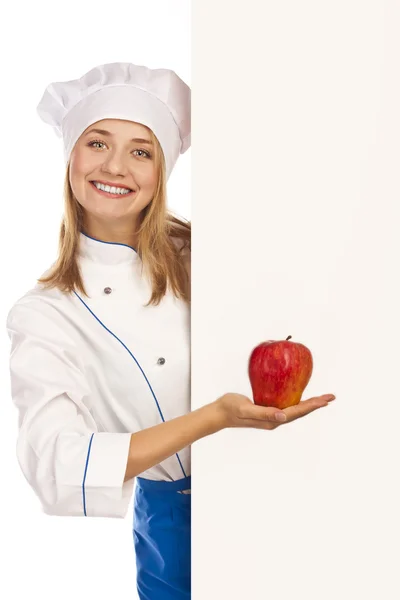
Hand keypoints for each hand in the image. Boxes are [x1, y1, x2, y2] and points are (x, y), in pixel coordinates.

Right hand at [215, 392, 335, 429]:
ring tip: (321, 398)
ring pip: (295, 409)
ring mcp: (271, 415)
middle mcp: (275, 419)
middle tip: (331, 397)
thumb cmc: (230, 409)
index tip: (325, 399)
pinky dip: (296, 400)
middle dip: (316, 404)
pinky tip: (298, 394)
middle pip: (300, 411)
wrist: (218, 413)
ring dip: (309, 404)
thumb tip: (283, 417)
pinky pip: (286, 404)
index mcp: (273, 420)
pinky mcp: (267, 409)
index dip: (312, 406)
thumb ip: (263, 413)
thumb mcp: (245, 409)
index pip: (297, 412)